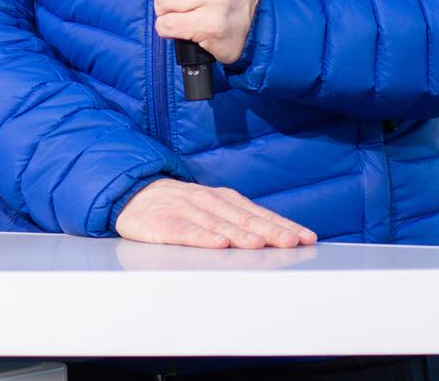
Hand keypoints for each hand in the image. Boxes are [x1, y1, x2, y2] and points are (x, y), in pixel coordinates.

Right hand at [115, 179, 314, 249]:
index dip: (283, 225)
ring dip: (240, 234)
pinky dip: (202, 237)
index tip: (306, 237)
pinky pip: (185, 232)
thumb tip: (278, 238)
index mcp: (224, 199)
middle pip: (244, 218)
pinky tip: (217, 244)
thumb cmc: (179, 207)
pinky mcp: (164, 223)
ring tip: (259, 244)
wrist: (133, 194)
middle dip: (270, 230)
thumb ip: (239, 220)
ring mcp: (186, 210)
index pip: (260, 213)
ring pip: (218, 224)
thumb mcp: (211, 208)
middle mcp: (209, 202)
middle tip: (291, 242)